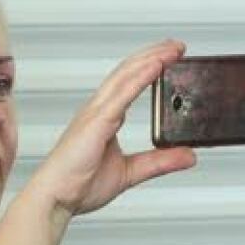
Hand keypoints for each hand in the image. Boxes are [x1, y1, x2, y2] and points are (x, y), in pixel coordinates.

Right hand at [25, 40, 197, 219]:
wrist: (56, 198)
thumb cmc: (79, 185)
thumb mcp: (131, 172)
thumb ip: (159, 162)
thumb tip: (188, 155)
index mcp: (104, 117)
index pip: (128, 82)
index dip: (148, 66)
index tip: (170, 57)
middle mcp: (98, 110)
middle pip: (128, 71)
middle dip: (153, 54)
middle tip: (177, 46)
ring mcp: (95, 113)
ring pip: (125, 76)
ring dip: (151, 59)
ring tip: (172, 49)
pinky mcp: (96, 122)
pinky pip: (121, 95)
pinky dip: (140, 78)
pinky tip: (156, 67)